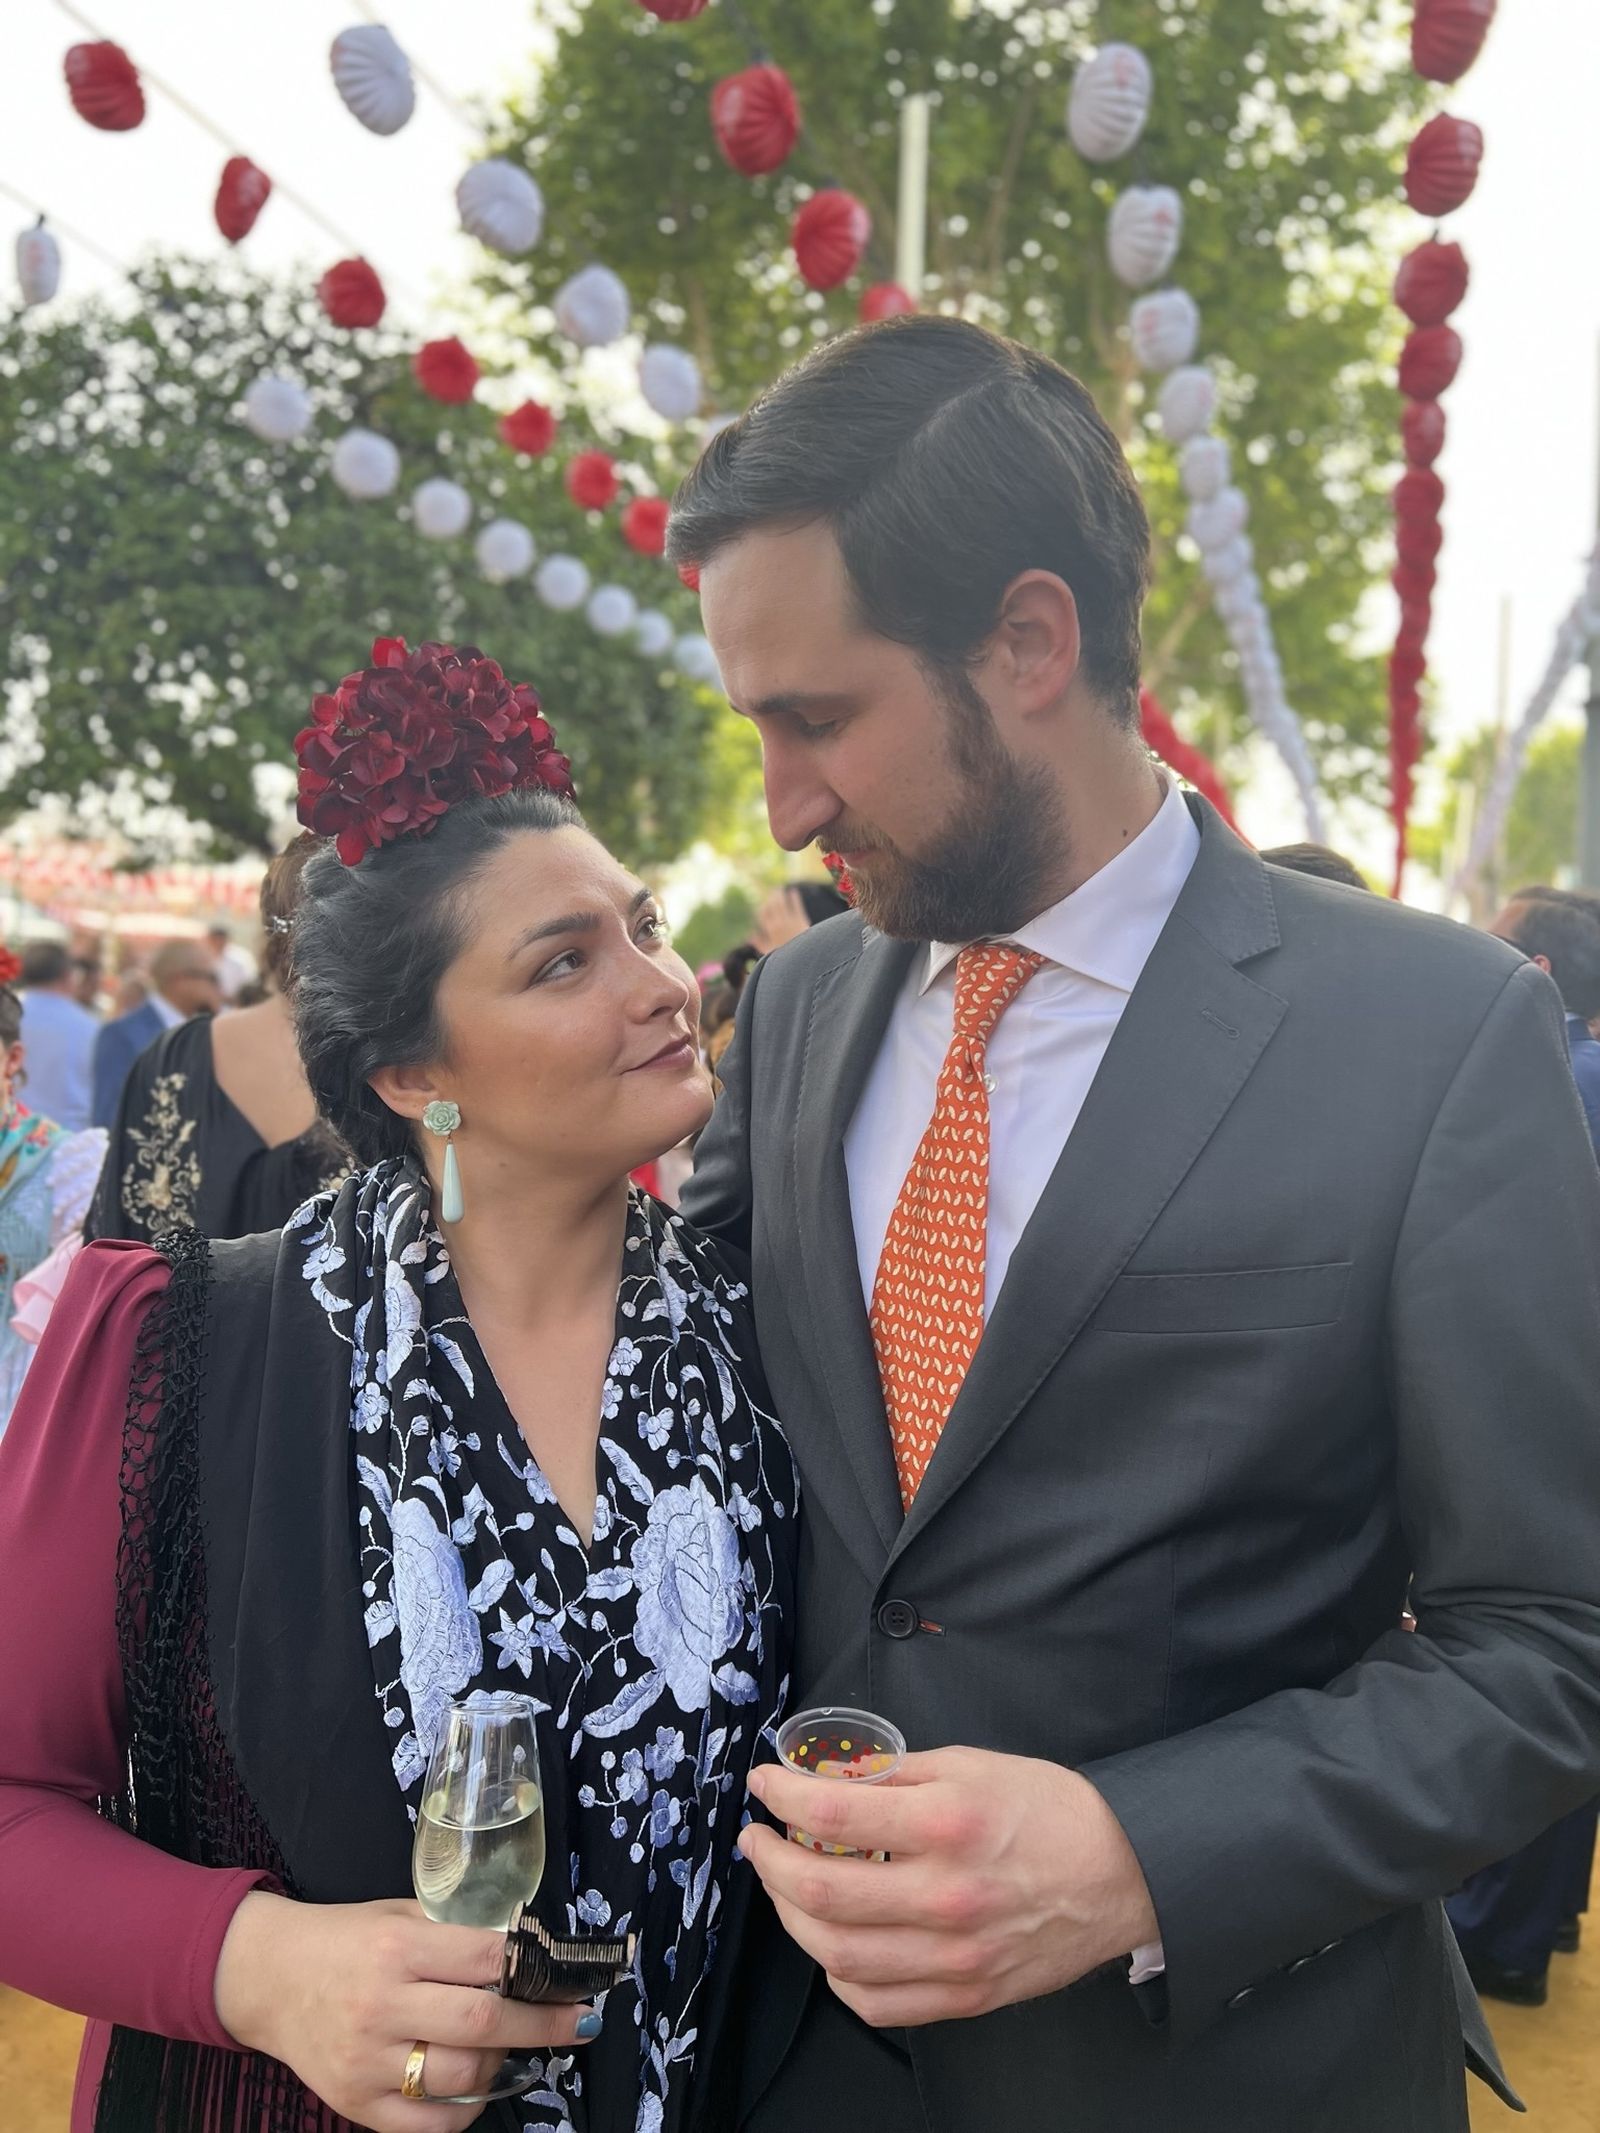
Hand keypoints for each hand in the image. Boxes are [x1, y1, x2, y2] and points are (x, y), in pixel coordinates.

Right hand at [214, 1892, 597, 2132]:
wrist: (270, 1978)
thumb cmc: (346, 1938)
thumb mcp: (400, 1915)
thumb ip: (456, 1932)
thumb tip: (525, 1949)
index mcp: (397, 1950)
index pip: (484, 1960)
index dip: (535, 1969)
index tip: (571, 1978)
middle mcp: (382, 2007)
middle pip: (481, 2024)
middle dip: (541, 2024)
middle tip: (579, 2021)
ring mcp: (367, 2063)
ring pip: (462, 2077)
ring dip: (502, 2064)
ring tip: (509, 2046)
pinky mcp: (356, 2105)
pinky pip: (430, 2126)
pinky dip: (467, 2110)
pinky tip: (478, 2085)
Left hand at [741, 1748, 1157, 2029]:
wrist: (1123, 1872)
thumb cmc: (1050, 1810)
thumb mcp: (971, 1765)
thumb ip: (897, 1775)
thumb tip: (832, 1781)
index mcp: (947, 1824)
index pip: (833, 1815)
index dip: (782, 1797)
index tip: (764, 1785)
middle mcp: (946, 1895)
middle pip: (821, 1893)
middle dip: (771, 1862)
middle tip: (760, 1839)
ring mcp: (955, 1954)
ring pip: (837, 1955)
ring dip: (792, 1918)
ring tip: (785, 1887)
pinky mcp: (966, 1994)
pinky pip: (876, 2002)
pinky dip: (838, 1974)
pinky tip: (832, 1943)